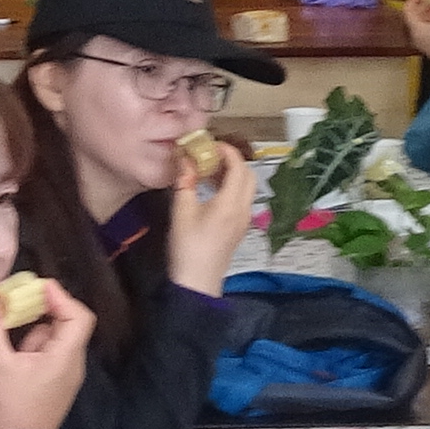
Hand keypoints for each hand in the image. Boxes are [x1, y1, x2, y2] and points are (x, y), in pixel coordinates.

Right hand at [0, 276, 92, 428]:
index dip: (60, 296)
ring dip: (31, 330)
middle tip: (15, 302)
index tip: (34, 288)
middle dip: (41, 310)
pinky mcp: (52, 386)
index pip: (78, 315)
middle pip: (66, 324)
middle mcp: (72, 364)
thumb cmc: (9, 406)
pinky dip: (30, 347)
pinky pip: (46, 356)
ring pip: (53, 340)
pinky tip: (7, 351)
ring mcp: (64, 377)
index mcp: (66, 356)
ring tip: (4, 326)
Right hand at [164, 140, 257, 296]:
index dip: (226, 151)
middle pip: (248, 174)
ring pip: (246, 187)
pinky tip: (210, 190)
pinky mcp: (239, 228)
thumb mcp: (181, 211)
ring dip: (231, 174)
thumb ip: (185, 181)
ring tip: (207, 170)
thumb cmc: (188, 249)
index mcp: (230, 203)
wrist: (197, 283)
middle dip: (232, 160)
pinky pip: (241, 199)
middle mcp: (243, 210)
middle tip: (210, 156)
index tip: (209, 145)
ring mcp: (244, 220)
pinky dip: (230, 187)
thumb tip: (184, 159)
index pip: (239, 166)